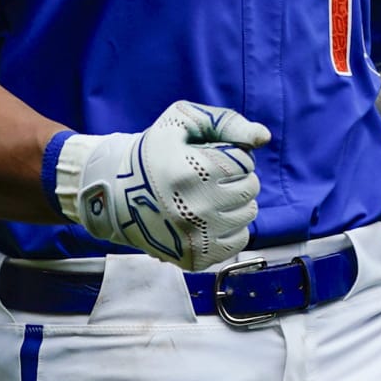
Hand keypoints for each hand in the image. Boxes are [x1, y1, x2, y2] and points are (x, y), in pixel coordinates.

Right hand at [49, 101, 270, 269]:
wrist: (117, 195)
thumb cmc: (155, 153)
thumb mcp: (181, 121)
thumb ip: (226, 121)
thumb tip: (263, 137)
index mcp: (192, 171)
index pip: (245, 161)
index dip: (228, 155)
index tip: (205, 158)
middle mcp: (196, 208)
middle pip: (250, 187)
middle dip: (234, 177)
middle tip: (207, 177)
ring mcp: (197, 237)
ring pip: (248, 213)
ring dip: (234, 201)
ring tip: (207, 196)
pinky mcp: (197, 259)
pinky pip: (240, 240)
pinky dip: (230, 227)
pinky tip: (208, 218)